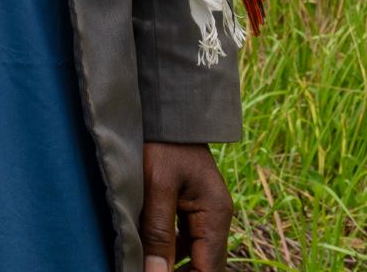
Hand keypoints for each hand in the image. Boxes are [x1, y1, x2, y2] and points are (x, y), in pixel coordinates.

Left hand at [140, 141, 231, 271]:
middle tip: (150, 271)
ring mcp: (206, 212)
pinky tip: (151, 252)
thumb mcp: (157, 187)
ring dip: (174, 265)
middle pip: (206, 264)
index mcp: (215, 214)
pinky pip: (185, 239)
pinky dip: (171, 250)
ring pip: (195, 254)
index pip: (209, 269)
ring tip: (149, 265)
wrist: (165, 110)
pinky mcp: (191, 206)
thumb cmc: (162, 143)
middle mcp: (216, 217)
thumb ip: (158, 234)